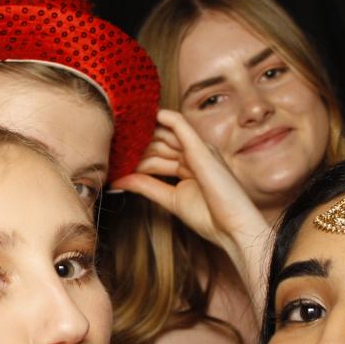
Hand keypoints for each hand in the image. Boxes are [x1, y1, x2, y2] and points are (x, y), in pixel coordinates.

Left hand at [112, 109, 270, 255]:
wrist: (233, 228)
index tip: (115, 157)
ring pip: (164, 133)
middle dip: (135, 144)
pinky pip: (179, 124)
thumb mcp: (170, 199)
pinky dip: (163, 117)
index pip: (157, 155)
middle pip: (158, 143)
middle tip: (111, 143)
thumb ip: (146, 185)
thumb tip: (121, 179)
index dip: (136, 155)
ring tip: (119, 130)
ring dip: (142, 132)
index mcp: (189, 167)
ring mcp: (198, 149)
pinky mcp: (200, 147)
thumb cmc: (210, 217)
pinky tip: (146, 115)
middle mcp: (194, 154)